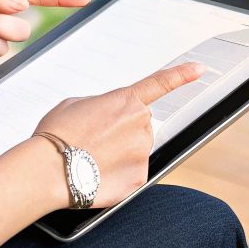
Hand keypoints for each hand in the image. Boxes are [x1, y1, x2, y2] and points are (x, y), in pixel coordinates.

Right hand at [15, 62, 206, 208]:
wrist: (48, 169)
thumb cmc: (56, 135)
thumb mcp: (75, 105)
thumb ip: (101, 106)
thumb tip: (108, 118)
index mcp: (125, 100)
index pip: (160, 83)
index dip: (181, 75)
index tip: (199, 69)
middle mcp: (140, 124)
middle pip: (139, 127)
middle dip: (121, 133)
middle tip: (94, 140)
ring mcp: (142, 152)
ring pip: (135, 151)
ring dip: (118, 154)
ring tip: (91, 158)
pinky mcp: (139, 178)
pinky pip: (131, 174)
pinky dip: (116, 175)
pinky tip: (96, 173)